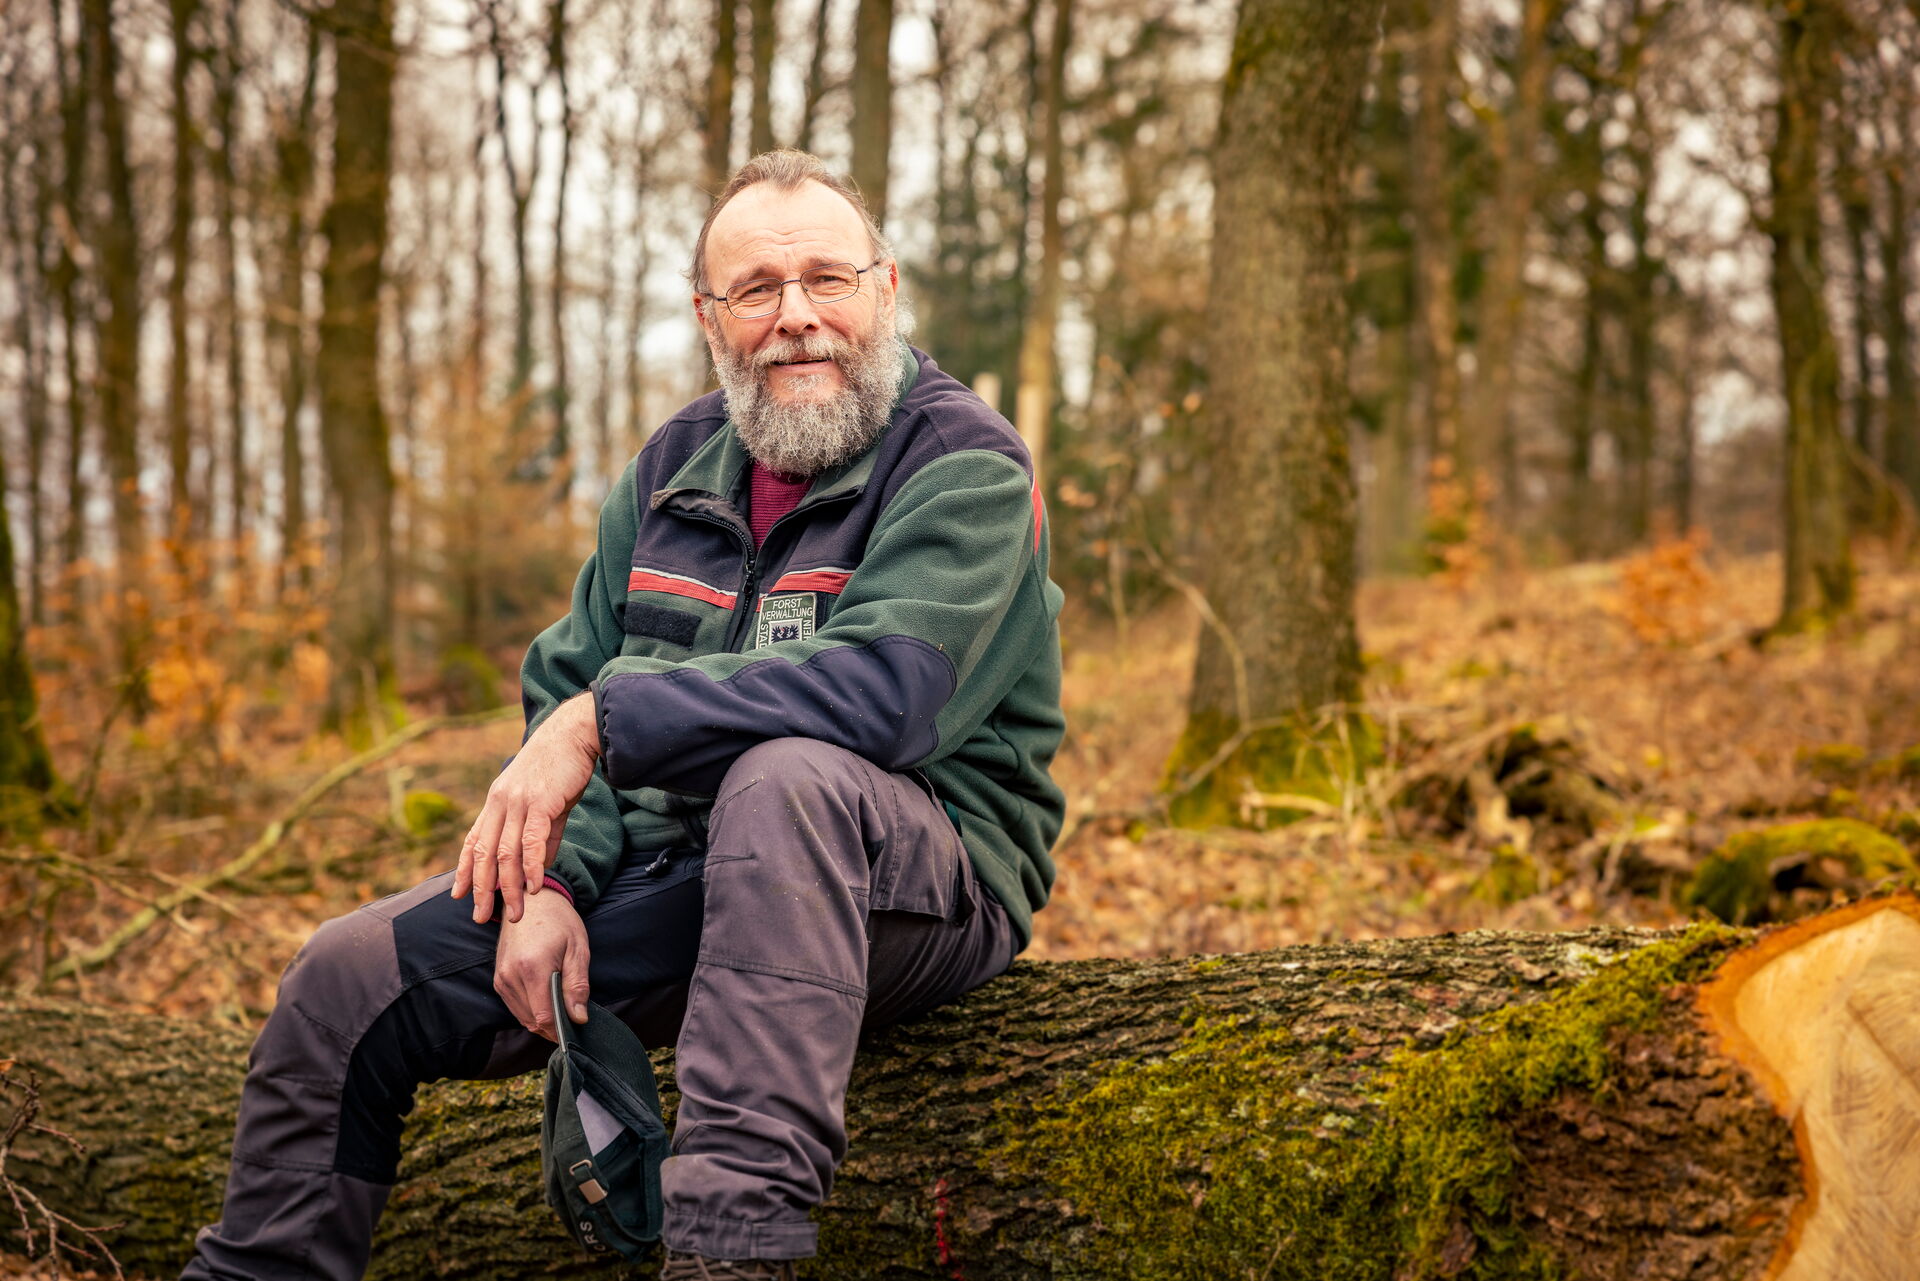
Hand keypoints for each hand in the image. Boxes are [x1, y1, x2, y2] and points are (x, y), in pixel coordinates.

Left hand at [452, 692, 600, 923]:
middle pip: (485, 853)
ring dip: (509, 887)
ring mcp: (518, 802)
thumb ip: (544, 833)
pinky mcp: (540, 802)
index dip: (465, 870)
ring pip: (506, 853)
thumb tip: (542, 863)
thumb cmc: (561, 766)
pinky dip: (531, 866)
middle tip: (480, 917)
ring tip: (516, 912)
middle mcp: (501, 802)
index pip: (474, 840)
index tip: (459, 895)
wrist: (574, 733)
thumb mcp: (546, 801)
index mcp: (497, 801)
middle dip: (481, 889)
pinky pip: (531, 841)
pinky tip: (534, 886)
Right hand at [493, 886, 590, 1039]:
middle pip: (533, 1020)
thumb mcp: (578, 950)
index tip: (577, 1028)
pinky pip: (515, 1006)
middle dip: (554, 1025)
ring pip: (523, 1017)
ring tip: (562, 1006)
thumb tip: (579, 1018)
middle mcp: (511, 976)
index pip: (544, 1016)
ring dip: (542, 1019)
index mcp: (533, 968)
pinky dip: (531, 1010)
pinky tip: (547, 999)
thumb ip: (577, 986)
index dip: (561, 1029)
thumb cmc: (560, 922)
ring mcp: (501, 978)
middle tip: (573, 1017)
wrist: (533, 901)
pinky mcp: (498, 979)